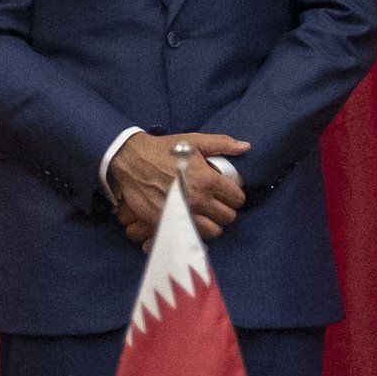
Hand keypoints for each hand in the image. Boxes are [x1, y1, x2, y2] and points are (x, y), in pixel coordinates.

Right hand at [110, 131, 251, 240]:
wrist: (131, 161)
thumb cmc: (164, 149)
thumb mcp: (194, 140)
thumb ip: (222, 144)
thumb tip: (245, 147)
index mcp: (208, 180)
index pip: (237, 199)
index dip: (235, 195)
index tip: (228, 192)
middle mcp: (199, 200)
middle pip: (228, 217)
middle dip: (226, 210)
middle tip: (218, 203)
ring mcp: (183, 214)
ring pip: (213, 231)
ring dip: (213, 223)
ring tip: (206, 213)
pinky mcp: (168, 222)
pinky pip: (191, 234)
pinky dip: (195, 230)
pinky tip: (191, 220)